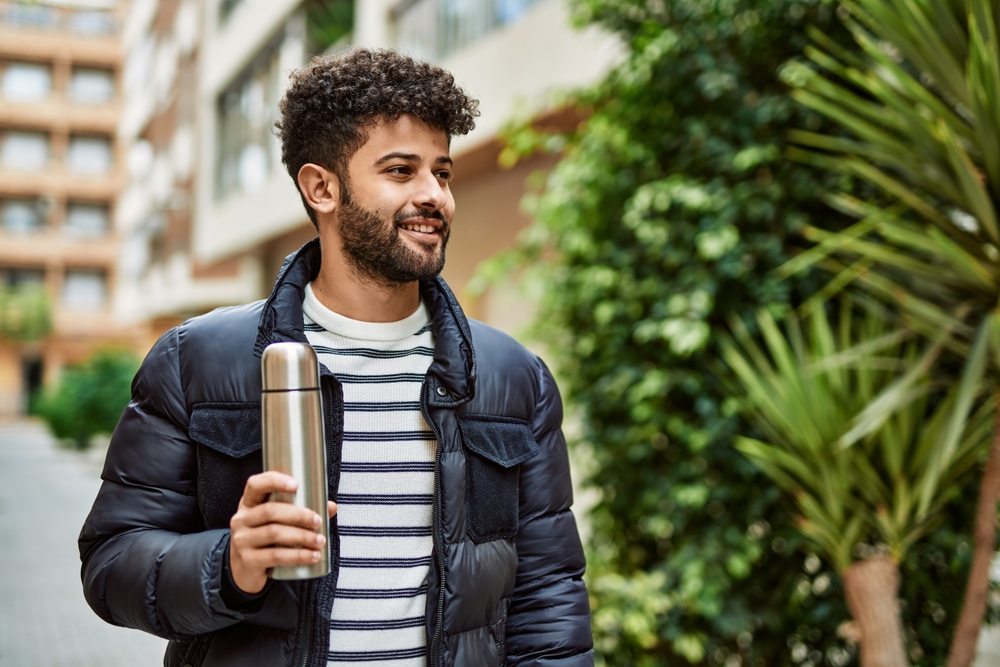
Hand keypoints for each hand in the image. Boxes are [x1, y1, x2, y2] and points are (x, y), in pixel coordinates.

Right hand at [229, 471, 337, 593]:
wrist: (244, 571)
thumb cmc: (265, 540)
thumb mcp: (276, 522)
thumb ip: (301, 512)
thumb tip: (331, 506)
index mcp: (249, 504)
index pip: (255, 485)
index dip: (274, 481)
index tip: (296, 484)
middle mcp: (241, 519)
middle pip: (270, 511)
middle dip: (298, 515)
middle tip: (318, 521)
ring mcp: (242, 540)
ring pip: (274, 533)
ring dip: (302, 536)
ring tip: (320, 541)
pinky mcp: (248, 561)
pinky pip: (275, 556)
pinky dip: (297, 556)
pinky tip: (312, 556)